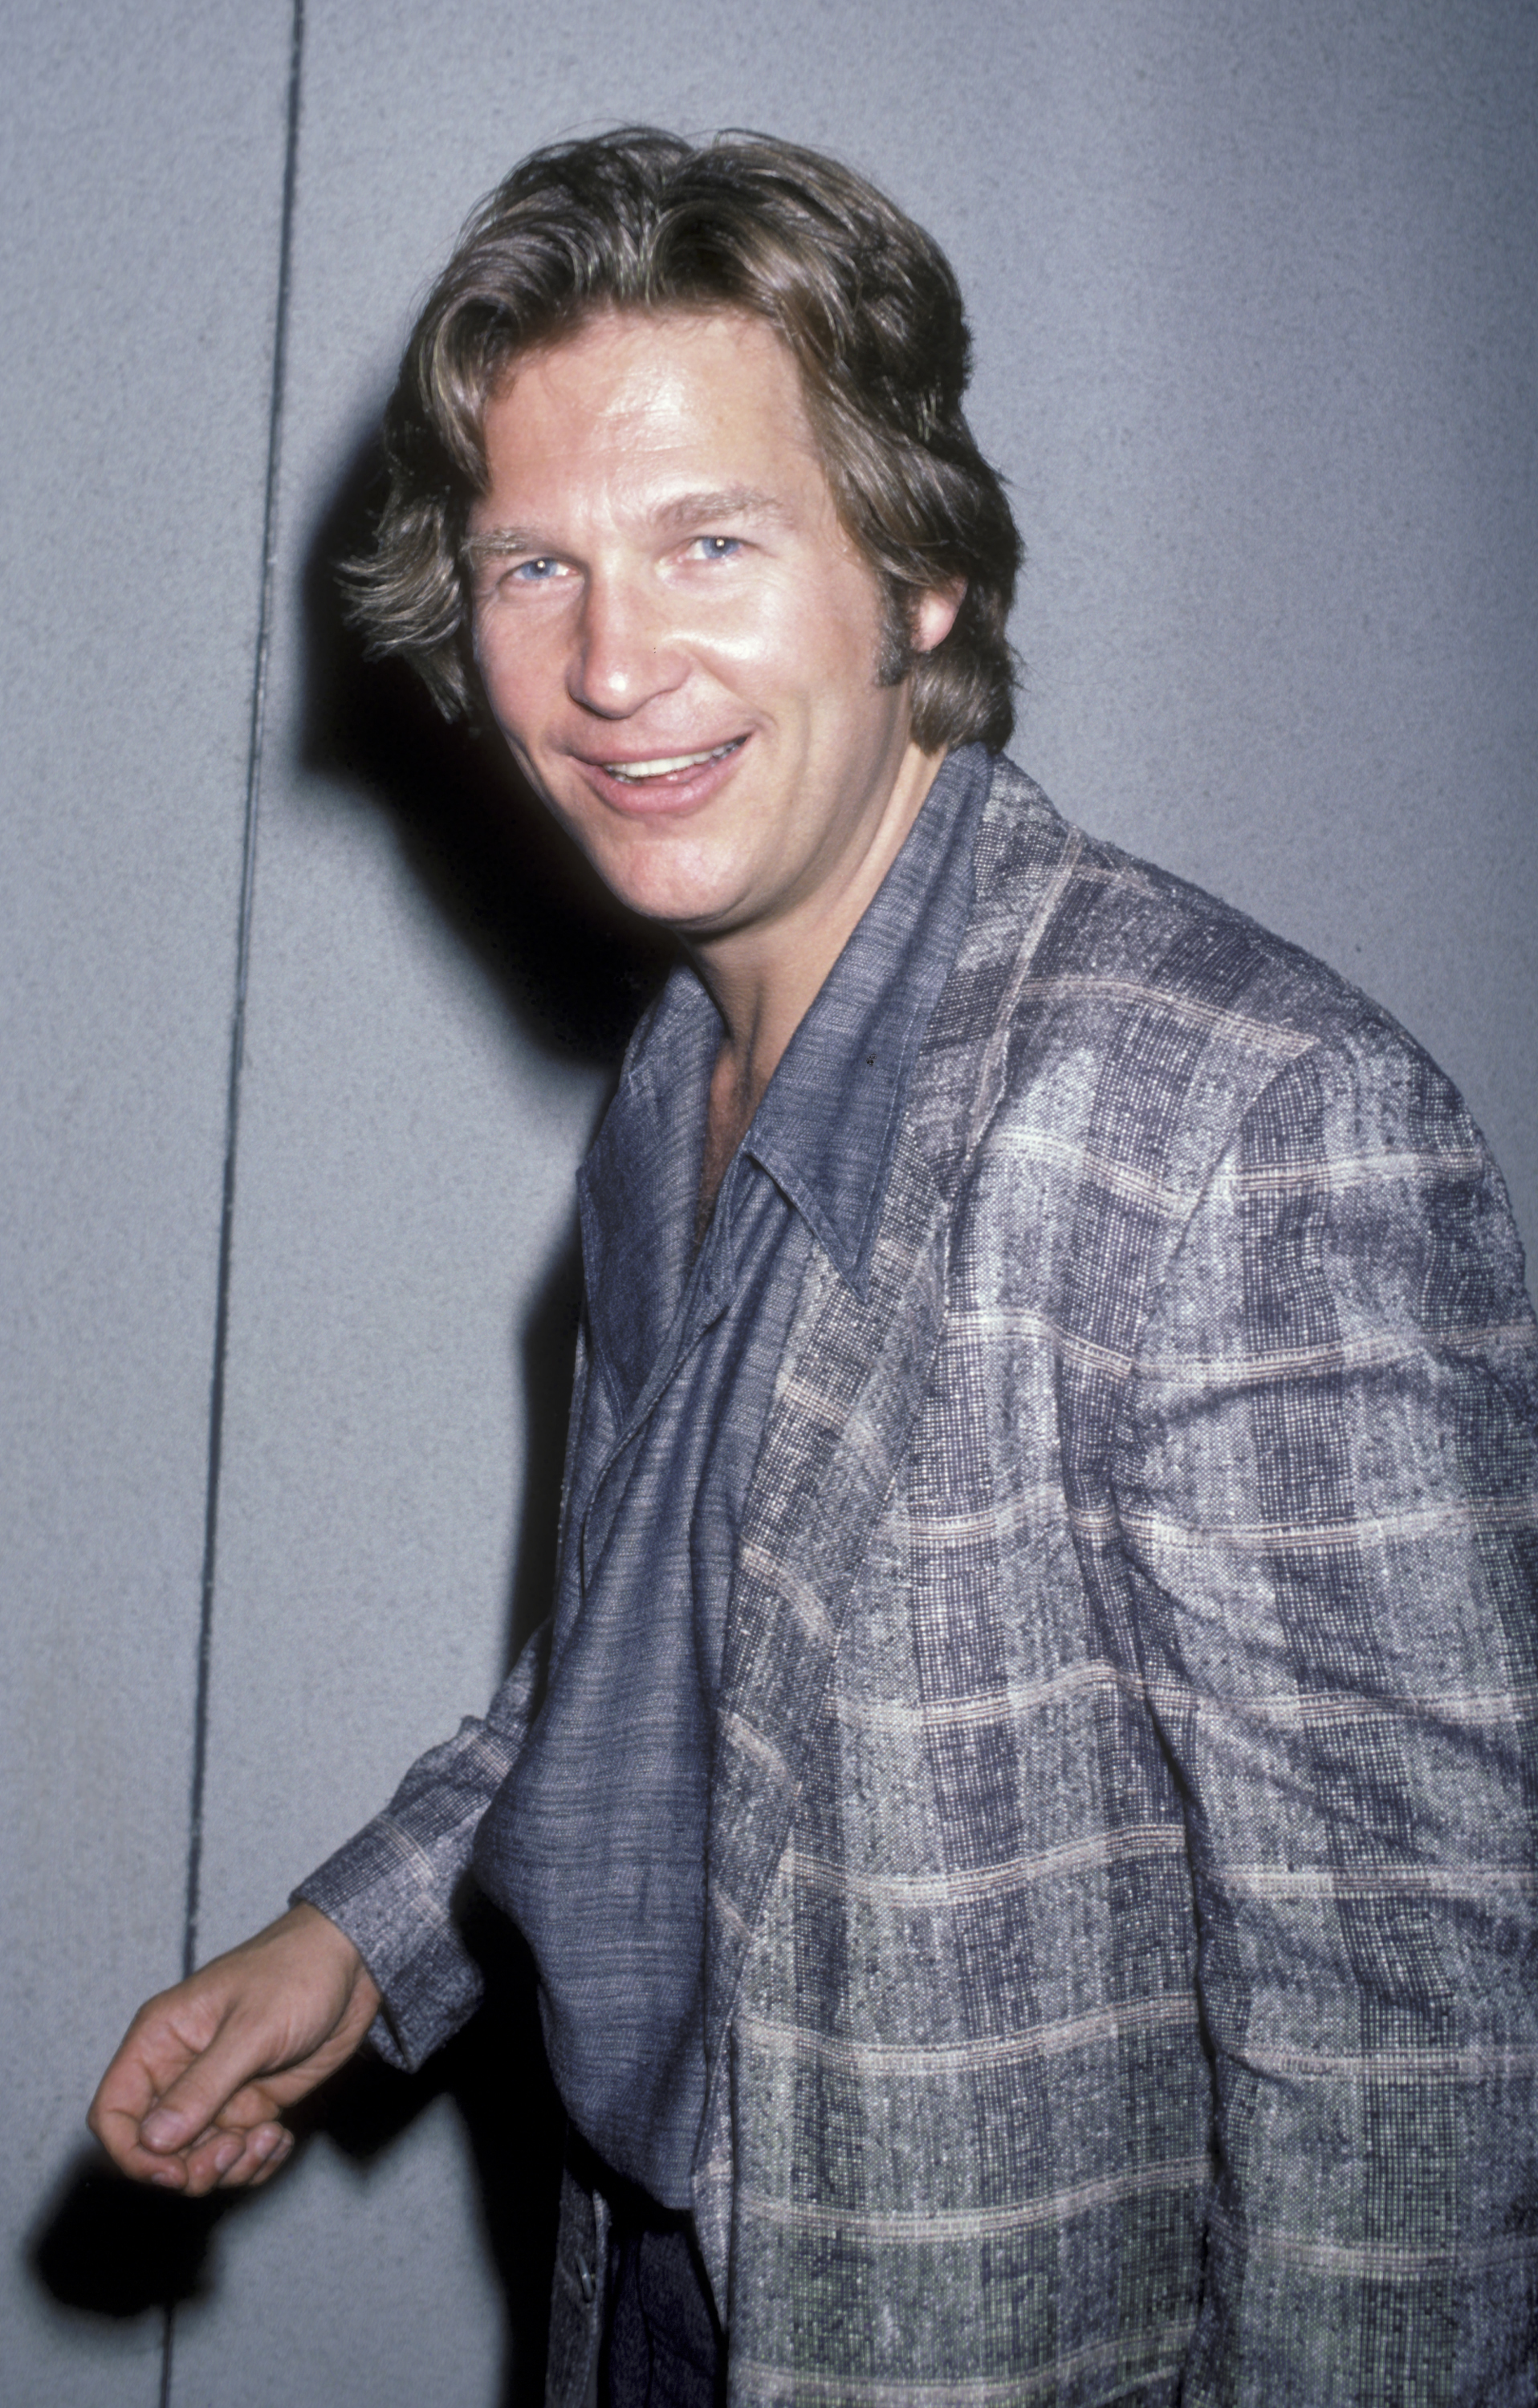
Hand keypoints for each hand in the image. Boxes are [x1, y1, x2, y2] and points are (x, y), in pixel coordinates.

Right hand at [87, 1903, 382, 2195]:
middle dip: (190, 2167)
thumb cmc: (298, 1973)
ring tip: (269, 2136)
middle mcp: (180, 2071)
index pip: (113, 2112)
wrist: (354, 1963)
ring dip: (230, 2167)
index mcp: (160, 2040)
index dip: (131, 2153)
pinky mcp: (251, 2105)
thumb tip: (153, 2141)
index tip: (172, 2171)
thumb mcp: (251, 2029)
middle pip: (153, 2150)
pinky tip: (281, 2137)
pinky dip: (256, 2162)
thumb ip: (202, 2086)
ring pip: (195, 2162)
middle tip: (235, 2148)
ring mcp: (216, 2092)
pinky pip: (236, 2157)